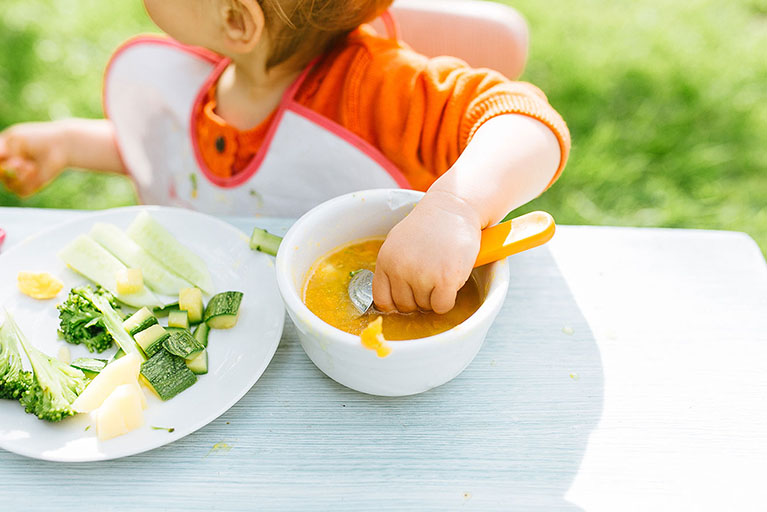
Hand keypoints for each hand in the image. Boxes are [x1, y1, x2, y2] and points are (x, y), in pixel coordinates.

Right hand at [0, 122, 70, 196]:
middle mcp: (8, 168)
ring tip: (31, 166)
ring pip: (9, 186)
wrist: (61, 146)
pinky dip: (28, 183)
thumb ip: (0, 147)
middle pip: (1, 177)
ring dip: (19, 176)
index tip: (7, 156)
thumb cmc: (38, 138)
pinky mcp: (32, 187)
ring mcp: (20, 178)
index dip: (1, 164)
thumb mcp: (15, 138)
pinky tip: (36, 172)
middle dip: (9, 170)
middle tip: (21, 162)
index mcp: (2, 155)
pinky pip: (22, 193)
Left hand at [372, 191, 481, 313]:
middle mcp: (400, 269)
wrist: (453, 207)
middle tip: (430, 279)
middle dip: (419, 298)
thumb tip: (391, 300)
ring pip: (425, 307)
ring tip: (440, 272)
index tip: (408, 298)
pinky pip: (442, 307)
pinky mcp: (445, 279)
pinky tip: (450, 281)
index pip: (383, 300)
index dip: (397, 303)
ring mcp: (422, 275)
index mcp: (385, 260)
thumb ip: (392, 268)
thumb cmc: (428, 225)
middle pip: (406, 306)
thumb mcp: (397, 242)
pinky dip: (448, 300)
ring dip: (435, 296)